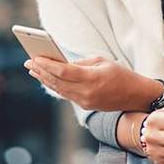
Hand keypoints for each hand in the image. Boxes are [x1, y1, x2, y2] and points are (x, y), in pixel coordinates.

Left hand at [24, 55, 157, 111]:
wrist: (135, 96)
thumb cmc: (120, 74)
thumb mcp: (102, 61)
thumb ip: (81, 63)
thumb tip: (61, 63)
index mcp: (92, 79)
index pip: (64, 72)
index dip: (48, 65)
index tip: (35, 57)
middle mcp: (86, 93)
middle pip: (57, 82)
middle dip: (41, 71)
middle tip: (28, 62)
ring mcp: (85, 101)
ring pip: (59, 90)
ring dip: (44, 79)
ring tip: (33, 70)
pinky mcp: (85, 105)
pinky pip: (65, 94)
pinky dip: (54, 86)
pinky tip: (46, 78)